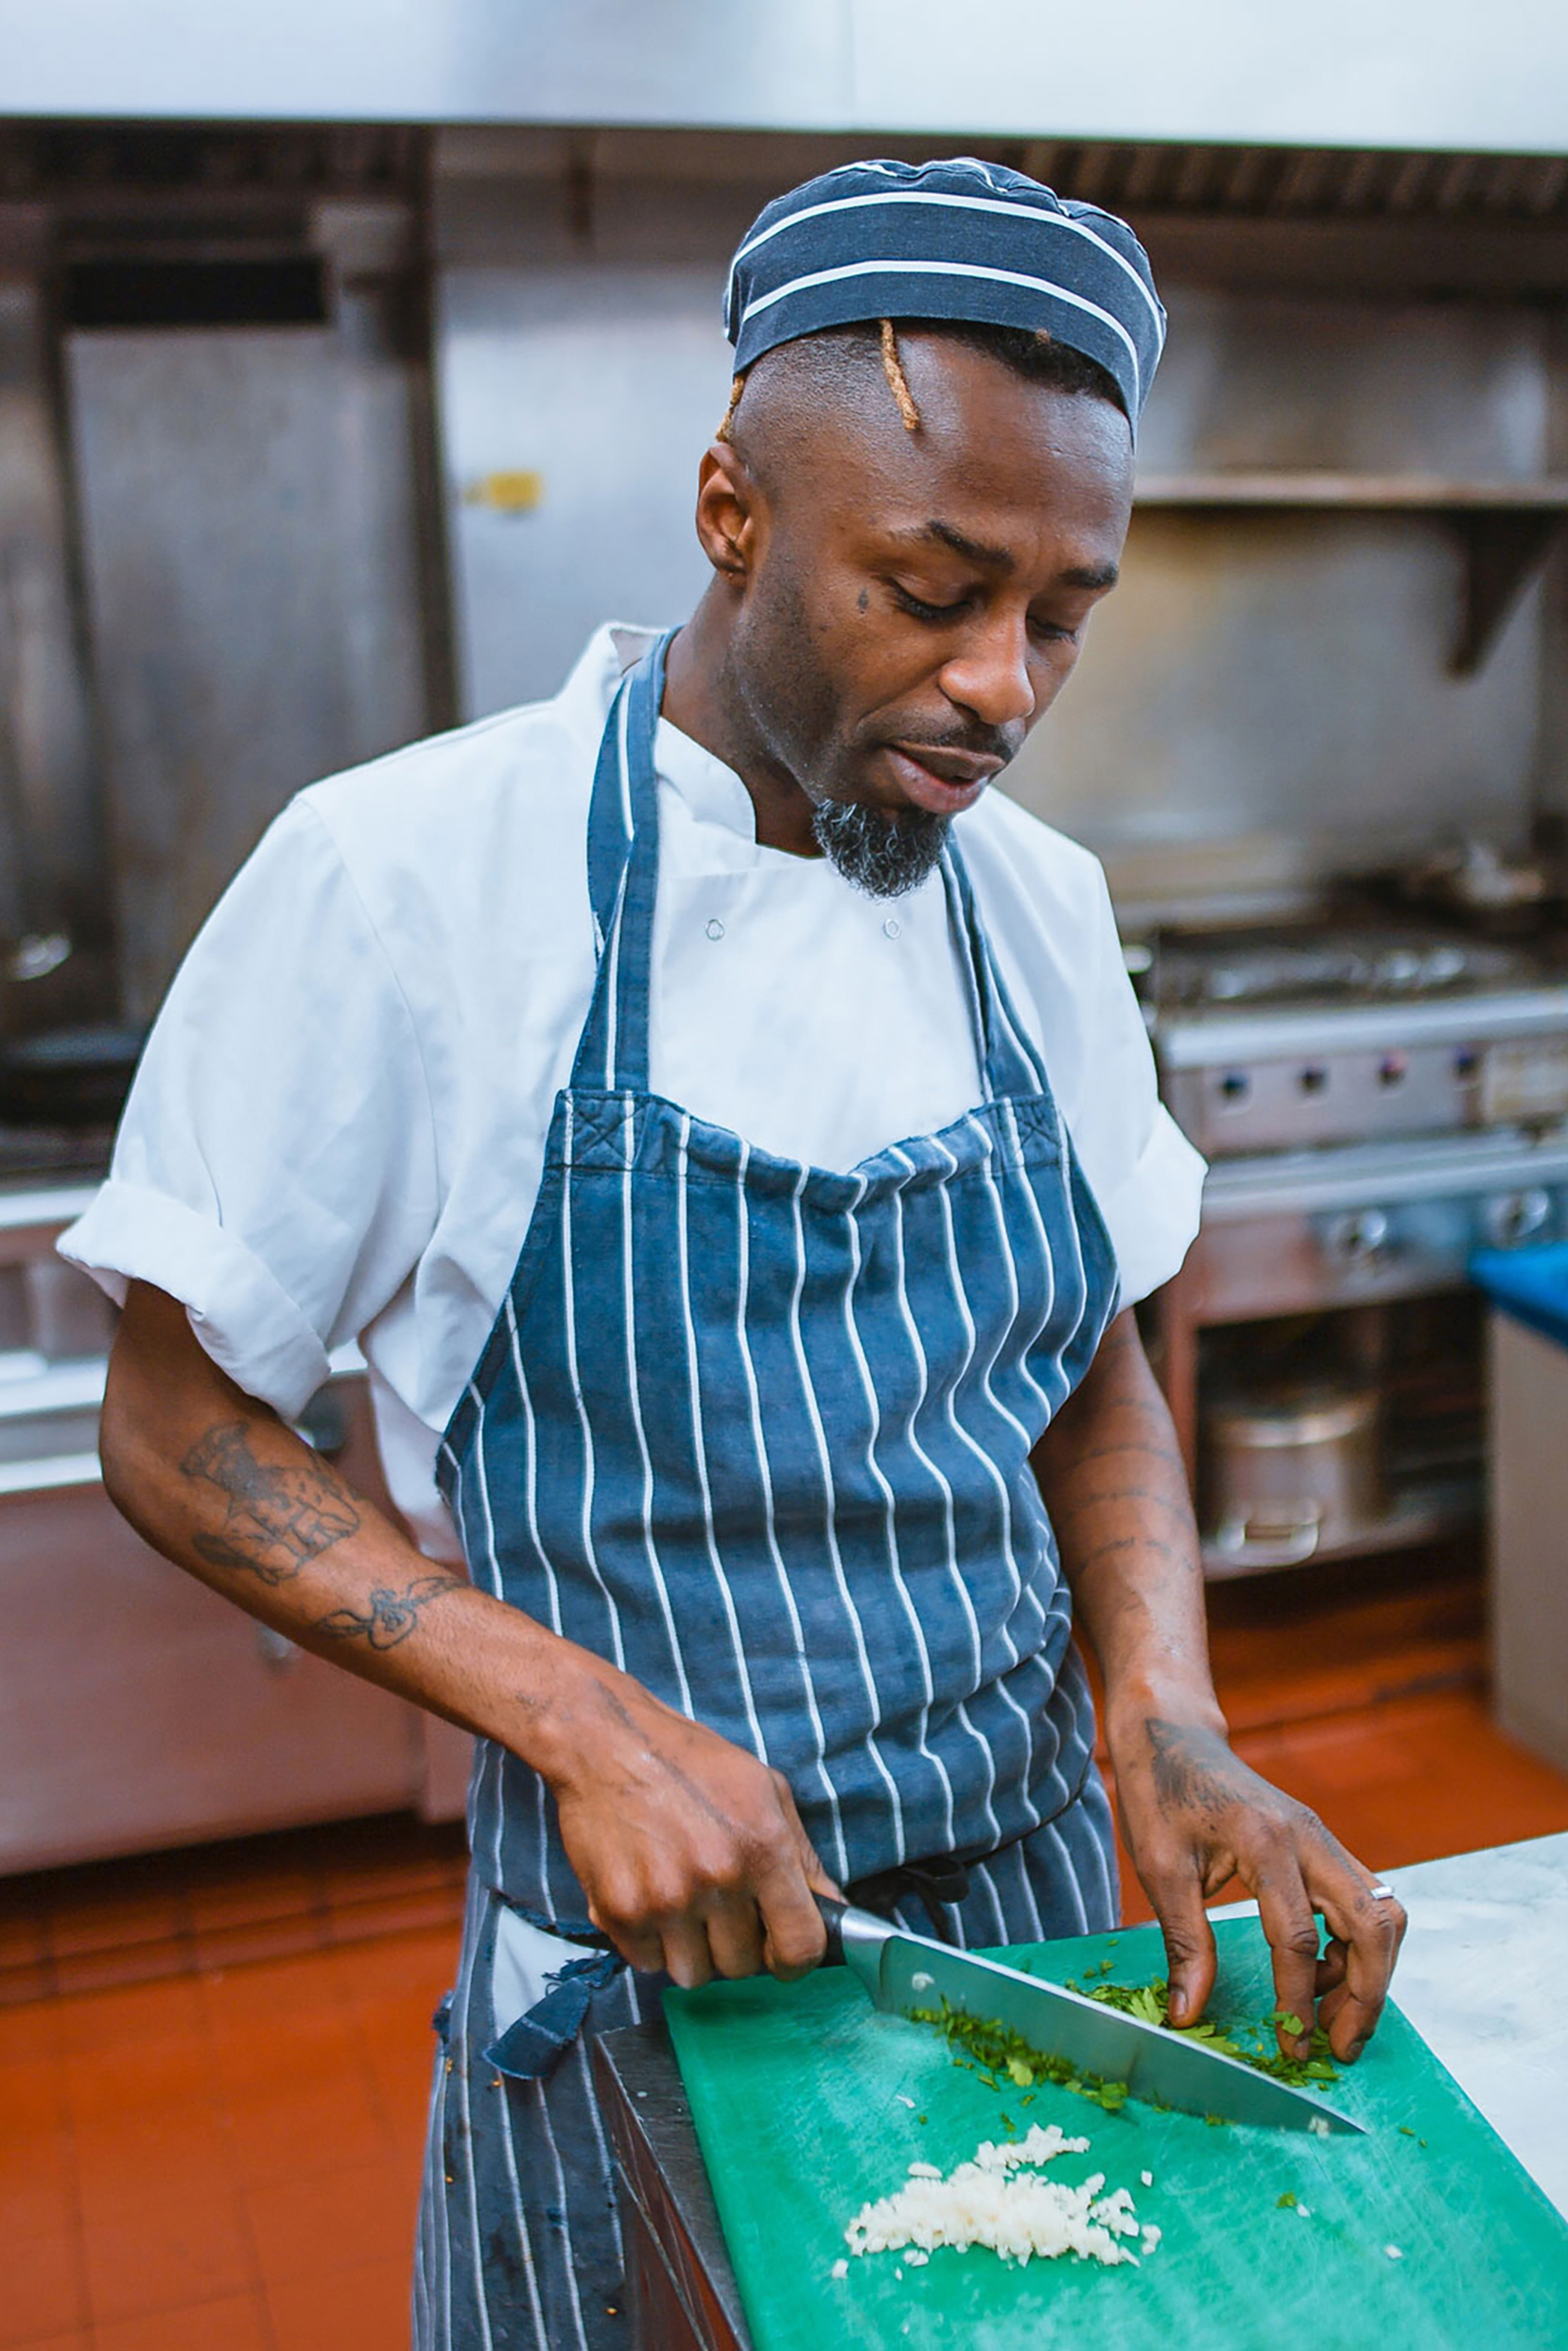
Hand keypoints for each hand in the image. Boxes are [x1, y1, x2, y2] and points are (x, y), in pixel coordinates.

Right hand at [535, 1657, 837, 1989]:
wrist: (603, 1741)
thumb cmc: (689, 1761)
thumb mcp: (764, 1789)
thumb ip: (803, 1856)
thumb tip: (834, 1909)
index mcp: (762, 1847)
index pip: (800, 1946)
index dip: (795, 1959)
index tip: (780, 1951)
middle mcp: (717, 1878)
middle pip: (743, 1966)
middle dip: (736, 1944)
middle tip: (718, 1906)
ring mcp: (665, 1899)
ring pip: (694, 1974)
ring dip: (691, 1948)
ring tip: (681, 1900)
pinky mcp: (619, 1911)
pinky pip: (647, 1963)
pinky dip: (650, 1943)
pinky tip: (648, 1898)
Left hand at [1111, 1712, 1406, 2062]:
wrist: (1173, 1733)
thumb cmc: (1161, 1792)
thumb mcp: (1158, 1867)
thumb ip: (1183, 1942)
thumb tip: (1188, 2015)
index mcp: (1266, 1841)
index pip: (1300, 1937)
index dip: (1298, 2002)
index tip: (1292, 2050)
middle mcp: (1311, 1837)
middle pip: (1372, 1924)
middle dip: (1367, 1994)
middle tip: (1338, 2046)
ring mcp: (1324, 1838)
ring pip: (1381, 1913)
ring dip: (1368, 1971)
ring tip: (1327, 2016)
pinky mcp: (1323, 1844)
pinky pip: (1364, 1901)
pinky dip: (1355, 1945)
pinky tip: (1317, 1973)